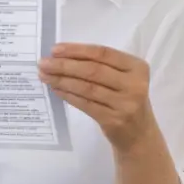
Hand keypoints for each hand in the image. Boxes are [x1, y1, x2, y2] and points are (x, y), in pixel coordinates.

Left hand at [39, 44, 153, 153]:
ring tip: (45, 76)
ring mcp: (125, 103)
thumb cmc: (126, 99)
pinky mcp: (114, 120)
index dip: (77, 50)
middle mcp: (135, 84)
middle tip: (44, 63)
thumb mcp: (124, 79)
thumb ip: (102, 66)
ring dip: (62, 80)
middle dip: (65, 65)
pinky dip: (68, 95)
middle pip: (93, 70)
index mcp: (137, 67)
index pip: (103, 53)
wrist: (139, 134)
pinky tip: (56, 90)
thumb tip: (62, 56)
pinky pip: (85, 104)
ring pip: (87, 87)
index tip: (55, 50)